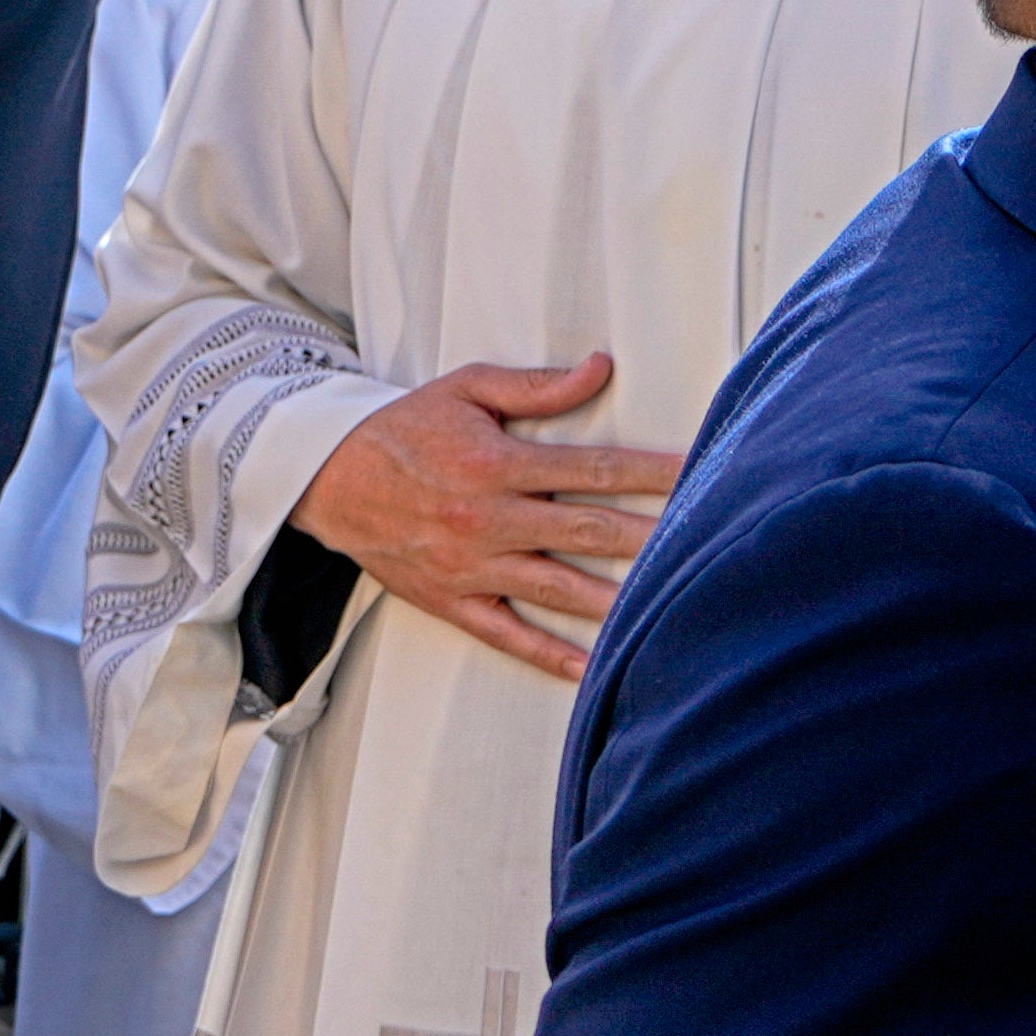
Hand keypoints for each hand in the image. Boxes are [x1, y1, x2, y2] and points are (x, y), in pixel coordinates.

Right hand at [295, 354, 677, 678]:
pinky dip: (551, 654)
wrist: (327, 480)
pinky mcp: (453, 601)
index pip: (595, 469)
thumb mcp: (466, 389)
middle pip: (589, 533)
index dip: (654, 473)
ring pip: (558, 588)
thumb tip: (600, 369)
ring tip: (668, 607)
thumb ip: (536, 387)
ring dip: (616, 599)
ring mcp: (471, 567)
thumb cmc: (404, 430)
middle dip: (652, 538)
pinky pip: (508, 634)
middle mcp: (488, 520)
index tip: (701, 475)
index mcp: (498, 465)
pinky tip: (594, 666)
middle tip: (708, 545)